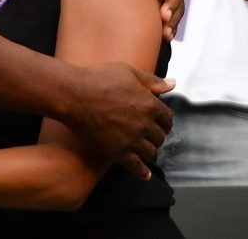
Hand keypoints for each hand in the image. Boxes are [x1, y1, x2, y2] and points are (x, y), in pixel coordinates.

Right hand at [65, 62, 174, 179]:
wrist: (74, 95)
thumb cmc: (99, 79)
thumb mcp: (128, 72)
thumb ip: (152, 81)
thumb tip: (172, 84)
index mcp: (149, 104)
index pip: (167, 118)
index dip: (164, 121)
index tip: (161, 123)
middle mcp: (145, 124)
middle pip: (160, 136)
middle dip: (156, 136)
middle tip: (150, 136)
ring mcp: (132, 140)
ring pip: (150, 152)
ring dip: (149, 150)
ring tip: (143, 149)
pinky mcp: (118, 152)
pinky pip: (136, 167)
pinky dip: (143, 172)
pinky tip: (145, 175)